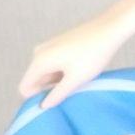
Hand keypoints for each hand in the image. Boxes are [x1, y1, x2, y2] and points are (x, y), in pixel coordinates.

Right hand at [18, 9, 134, 108]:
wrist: (110, 28)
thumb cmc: (93, 54)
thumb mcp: (75, 79)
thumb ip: (57, 95)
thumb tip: (43, 106)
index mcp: (39, 61)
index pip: (25, 88)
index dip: (37, 99)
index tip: (57, 101)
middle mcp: (39, 52)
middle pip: (36, 80)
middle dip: (50, 89)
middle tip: (72, 90)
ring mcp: (49, 46)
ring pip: (47, 72)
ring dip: (59, 80)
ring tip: (79, 79)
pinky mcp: (59, 43)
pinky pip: (54, 63)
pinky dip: (64, 70)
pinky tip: (80, 70)